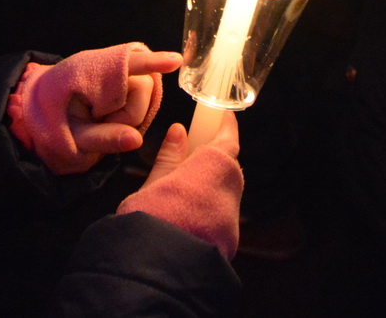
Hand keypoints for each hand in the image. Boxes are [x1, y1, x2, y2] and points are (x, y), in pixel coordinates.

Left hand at [7, 43, 182, 174]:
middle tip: (100, 123)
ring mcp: (121, 71)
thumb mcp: (73, 137)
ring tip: (104, 119)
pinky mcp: (128, 80)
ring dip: (129, 114)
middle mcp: (110, 65)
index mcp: (90, 72)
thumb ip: (103, 138)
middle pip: (142, 89)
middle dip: (128, 114)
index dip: (152, 62)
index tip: (174, 61)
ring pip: (146, 95)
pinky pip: (144, 95)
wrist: (45, 113)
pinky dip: (134, 109)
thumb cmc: (57, 122)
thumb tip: (136, 141)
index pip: (126, 63)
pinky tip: (119, 115)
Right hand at [117, 116, 244, 259]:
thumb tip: (178, 132)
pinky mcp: (229, 241)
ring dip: (206, 188)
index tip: (220, 115)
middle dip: (211, 160)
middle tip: (190, 154)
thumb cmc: (152, 219)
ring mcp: (232, 218)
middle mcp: (232, 189)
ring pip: (223, 194)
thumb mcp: (154, 183)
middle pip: (226, 167)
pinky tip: (184, 217)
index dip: (224, 125)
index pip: (227, 137)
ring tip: (179, 191)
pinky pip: (219, 217)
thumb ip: (170, 157)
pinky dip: (205, 212)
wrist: (160, 271)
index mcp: (215, 166)